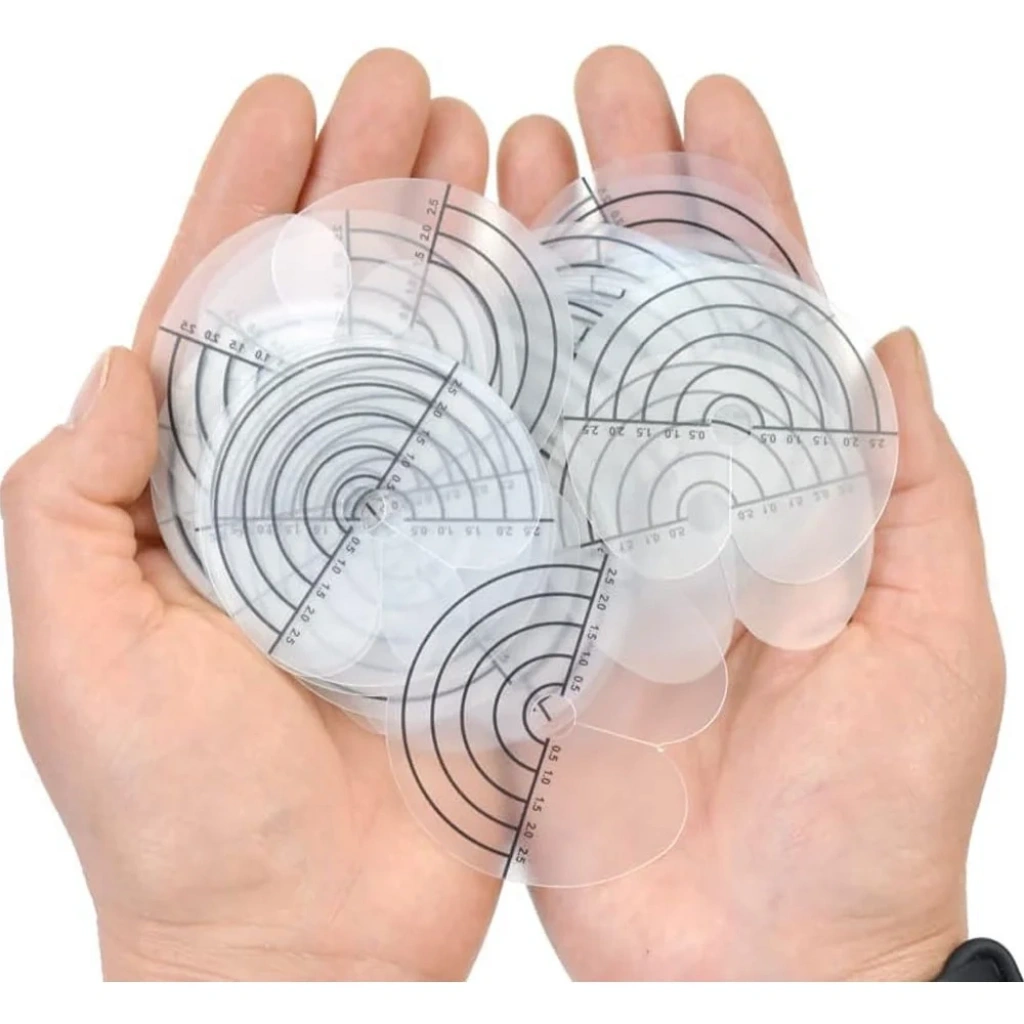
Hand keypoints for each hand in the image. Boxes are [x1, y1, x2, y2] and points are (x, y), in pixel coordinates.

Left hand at [2, 50, 498, 980]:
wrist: (305, 938)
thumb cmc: (175, 813)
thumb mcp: (76, 650)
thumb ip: (71, 500)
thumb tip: (118, 358)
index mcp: (209, 489)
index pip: (230, 310)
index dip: (252, 197)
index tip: (287, 99)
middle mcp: (317, 487)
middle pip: (349, 309)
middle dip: (373, 190)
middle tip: (412, 93)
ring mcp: (414, 523)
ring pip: (444, 359)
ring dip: (464, 252)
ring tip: (494, 151)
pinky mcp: (491, 575)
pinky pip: (523, 452)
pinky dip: (542, 367)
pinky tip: (561, 285)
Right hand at [496, 47, 1003, 979]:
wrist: (759, 960)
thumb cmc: (867, 820)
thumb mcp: (930, 644)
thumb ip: (909, 492)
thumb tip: (886, 337)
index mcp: (788, 495)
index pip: (758, 319)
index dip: (734, 207)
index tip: (701, 104)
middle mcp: (685, 502)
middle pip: (645, 323)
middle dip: (618, 201)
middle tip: (579, 98)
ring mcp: (598, 550)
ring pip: (559, 382)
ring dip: (534, 269)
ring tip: (498, 166)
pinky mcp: (527, 613)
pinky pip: (493, 493)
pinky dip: (468, 404)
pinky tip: (437, 319)